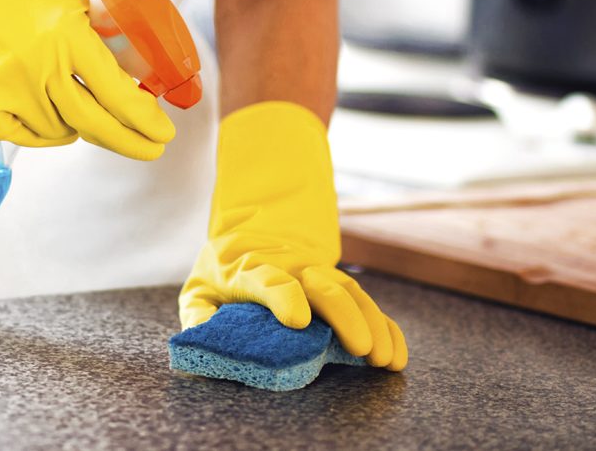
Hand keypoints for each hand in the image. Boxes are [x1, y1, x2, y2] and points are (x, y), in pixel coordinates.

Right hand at [0, 0, 173, 159]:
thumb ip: (112, 31)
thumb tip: (149, 71)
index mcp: (67, 32)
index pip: (115, 92)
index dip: (144, 119)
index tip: (164, 134)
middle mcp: (37, 63)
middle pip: (91, 122)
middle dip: (128, 141)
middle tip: (150, 149)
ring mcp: (7, 85)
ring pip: (59, 131)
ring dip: (79, 127)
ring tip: (84, 110)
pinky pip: (23, 136)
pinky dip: (43, 133)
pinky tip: (52, 118)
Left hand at [178, 102, 407, 369]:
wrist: (250, 237)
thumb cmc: (222, 274)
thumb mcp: (199, 292)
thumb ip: (198, 317)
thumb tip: (204, 338)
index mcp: (248, 269)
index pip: (268, 278)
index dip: (283, 296)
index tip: (298, 321)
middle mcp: (290, 268)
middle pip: (322, 285)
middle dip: (343, 315)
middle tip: (360, 348)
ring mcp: (317, 275)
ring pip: (350, 292)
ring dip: (371, 323)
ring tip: (382, 358)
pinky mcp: (337, 286)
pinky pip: (366, 304)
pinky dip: (386, 328)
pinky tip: (396, 354)